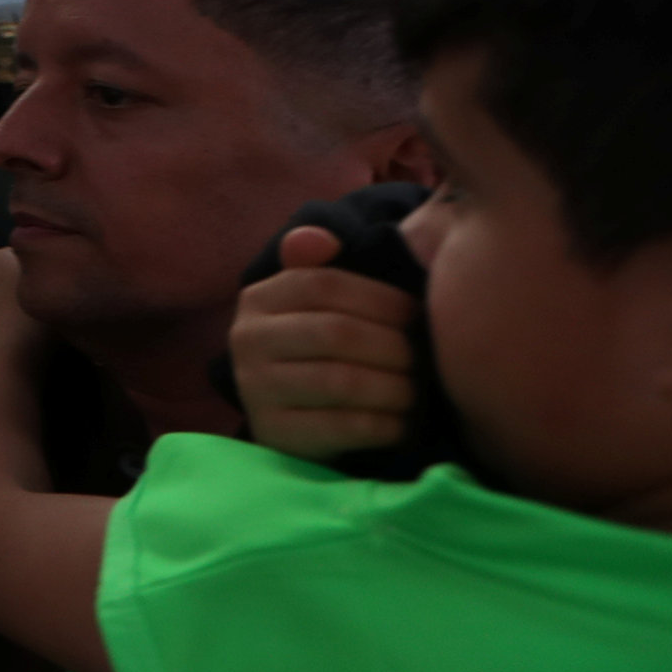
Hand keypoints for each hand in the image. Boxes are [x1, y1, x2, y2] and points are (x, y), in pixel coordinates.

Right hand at [231, 223, 417, 458]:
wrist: (289, 419)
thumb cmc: (317, 352)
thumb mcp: (313, 307)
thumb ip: (319, 266)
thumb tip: (319, 238)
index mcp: (259, 299)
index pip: (322, 284)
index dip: (380, 298)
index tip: (417, 315)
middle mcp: (247, 339)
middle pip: (335, 332)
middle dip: (393, 347)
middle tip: (425, 361)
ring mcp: (255, 388)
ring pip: (342, 381)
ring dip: (394, 388)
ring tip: (417, 393)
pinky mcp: (275, 433)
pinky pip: (343, 427)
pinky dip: (384, 425)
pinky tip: (401, 423)